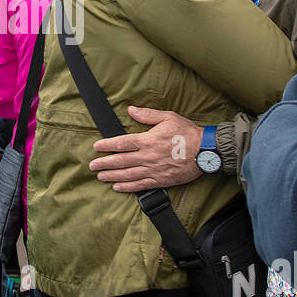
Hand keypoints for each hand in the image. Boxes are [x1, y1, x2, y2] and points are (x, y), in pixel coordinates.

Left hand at [88, 106, 202, 192]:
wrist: (204, 151)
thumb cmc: (186, 132)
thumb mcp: (168, 117)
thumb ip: (147, 115)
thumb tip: (131, 109)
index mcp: (148, 140)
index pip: (122, 143)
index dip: (107, 145)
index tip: (96, 147)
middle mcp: (148, 156)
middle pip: (121, 161)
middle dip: (105, 163)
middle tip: (92, 166)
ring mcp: (154, 170)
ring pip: (128, 174)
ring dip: (112, 176)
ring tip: (101, 177)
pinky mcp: (161, 180)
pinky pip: (141, 185)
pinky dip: (128, 187)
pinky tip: (118, 187)